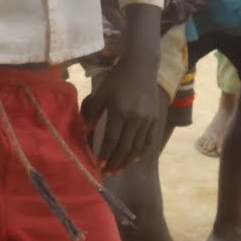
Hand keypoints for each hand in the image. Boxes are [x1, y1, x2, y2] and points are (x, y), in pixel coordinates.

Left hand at [81, 57, 162, 173]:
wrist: (141, 67)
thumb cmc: (117, 79)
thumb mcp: (101, 93)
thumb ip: (93, 113)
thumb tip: (85, 132)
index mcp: (120, 111)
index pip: (112, 139)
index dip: (105, 154)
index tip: (98, 165)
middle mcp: (135, 118)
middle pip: (125, 147)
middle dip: (115, 162)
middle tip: (107, 173)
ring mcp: (147, 119)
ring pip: (137, 147)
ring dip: (127, 161)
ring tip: (118, 170)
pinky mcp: (155, 118)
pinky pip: (148, 140)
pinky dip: (141, 152)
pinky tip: (133, 159)